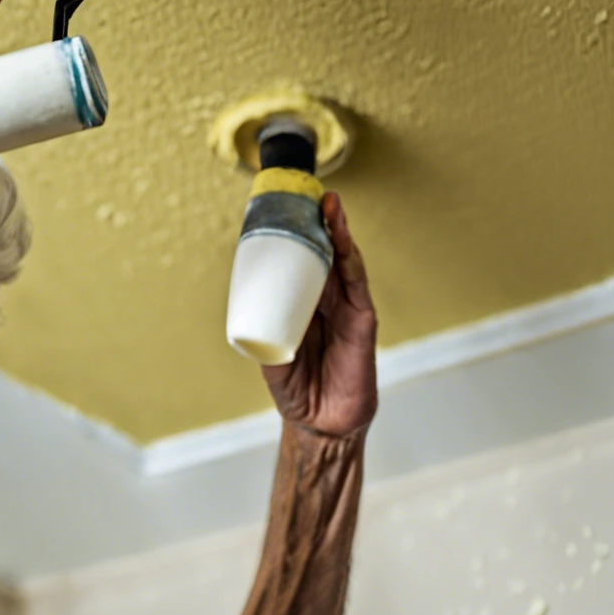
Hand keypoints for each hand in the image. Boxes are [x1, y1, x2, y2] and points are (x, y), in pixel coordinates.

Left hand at [261, 192, 378, 437]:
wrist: (322, 423)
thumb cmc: (297, 389)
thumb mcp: (272, 358)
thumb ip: (266, 334)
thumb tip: (250, 311)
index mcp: (302, 305)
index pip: (298, 263)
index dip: (294, 235)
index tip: (283, 206)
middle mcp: (326, 300)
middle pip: (323, 252)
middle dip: (317, 222)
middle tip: (308, 192)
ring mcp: (346, 307)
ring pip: (342, 260)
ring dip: (337, 230)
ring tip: (329, 203)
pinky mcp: (363, 319)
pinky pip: (356, 282)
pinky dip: (350, 257)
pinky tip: (343, 237)